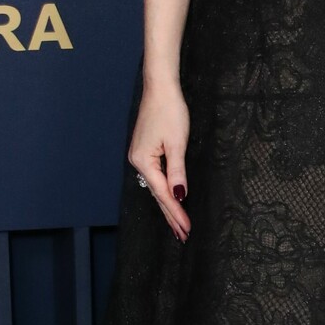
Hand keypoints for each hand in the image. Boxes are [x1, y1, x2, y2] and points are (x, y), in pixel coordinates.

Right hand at [129, 79, 190, 241]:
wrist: (160, 88)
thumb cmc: (169, 111)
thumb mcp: (177, 143)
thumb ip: (178, 171)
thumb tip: (179, 195)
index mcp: (143, 161)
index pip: (163, 194)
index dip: (176, 213)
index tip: (186, 229)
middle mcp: (138, 161)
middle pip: (157, 194)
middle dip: (171, 215)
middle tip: (183, 235)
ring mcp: (139, 156)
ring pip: (156, 187)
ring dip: (168, 205)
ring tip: (178, 224)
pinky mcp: (144, 151)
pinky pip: (155, 177)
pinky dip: (164, 190)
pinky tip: (170, 198)